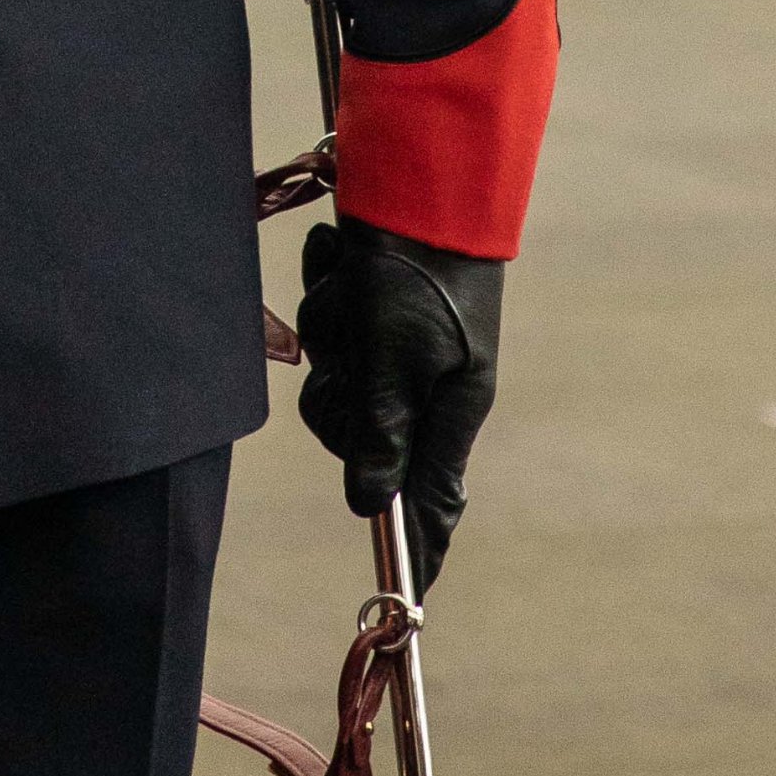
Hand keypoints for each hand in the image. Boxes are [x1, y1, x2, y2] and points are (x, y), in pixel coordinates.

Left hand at [295, 216, 502, 588]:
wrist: (421, 170)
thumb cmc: (420, 266)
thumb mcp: (398, 352)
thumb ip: (380, 428)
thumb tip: (367, 503)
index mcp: (448, 406)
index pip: (434, 499)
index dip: (420, 549)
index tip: (408, 605)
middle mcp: (423, 381)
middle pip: (354, 432)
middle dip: (336, 395)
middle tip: (345, 352)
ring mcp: (395, 341)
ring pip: (333, 371)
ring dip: (329, 327)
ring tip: (349, 283)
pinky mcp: (371, 301)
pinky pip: (327, 318)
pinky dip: (326, 287)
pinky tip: (344, 252)